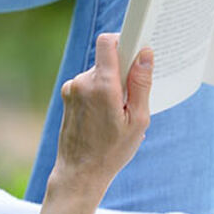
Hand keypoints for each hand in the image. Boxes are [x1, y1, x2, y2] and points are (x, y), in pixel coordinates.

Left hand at [51, 32, 153, 197]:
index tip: (136, 50)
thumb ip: (141, 84)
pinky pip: (89, 84)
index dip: (123, 39)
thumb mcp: (138, 120)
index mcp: (102, 85)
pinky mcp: (68, 96)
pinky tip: (104, 117)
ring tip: (117, 114)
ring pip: (98, 73)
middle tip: (131, 99)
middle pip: (107, 60)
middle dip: (122, 72)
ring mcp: (72, 89)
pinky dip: (100, 94)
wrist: (79, 173)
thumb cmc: (112, 151)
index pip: (108, 42)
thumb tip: (145, 54)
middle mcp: (82, 82)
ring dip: (111, 86)